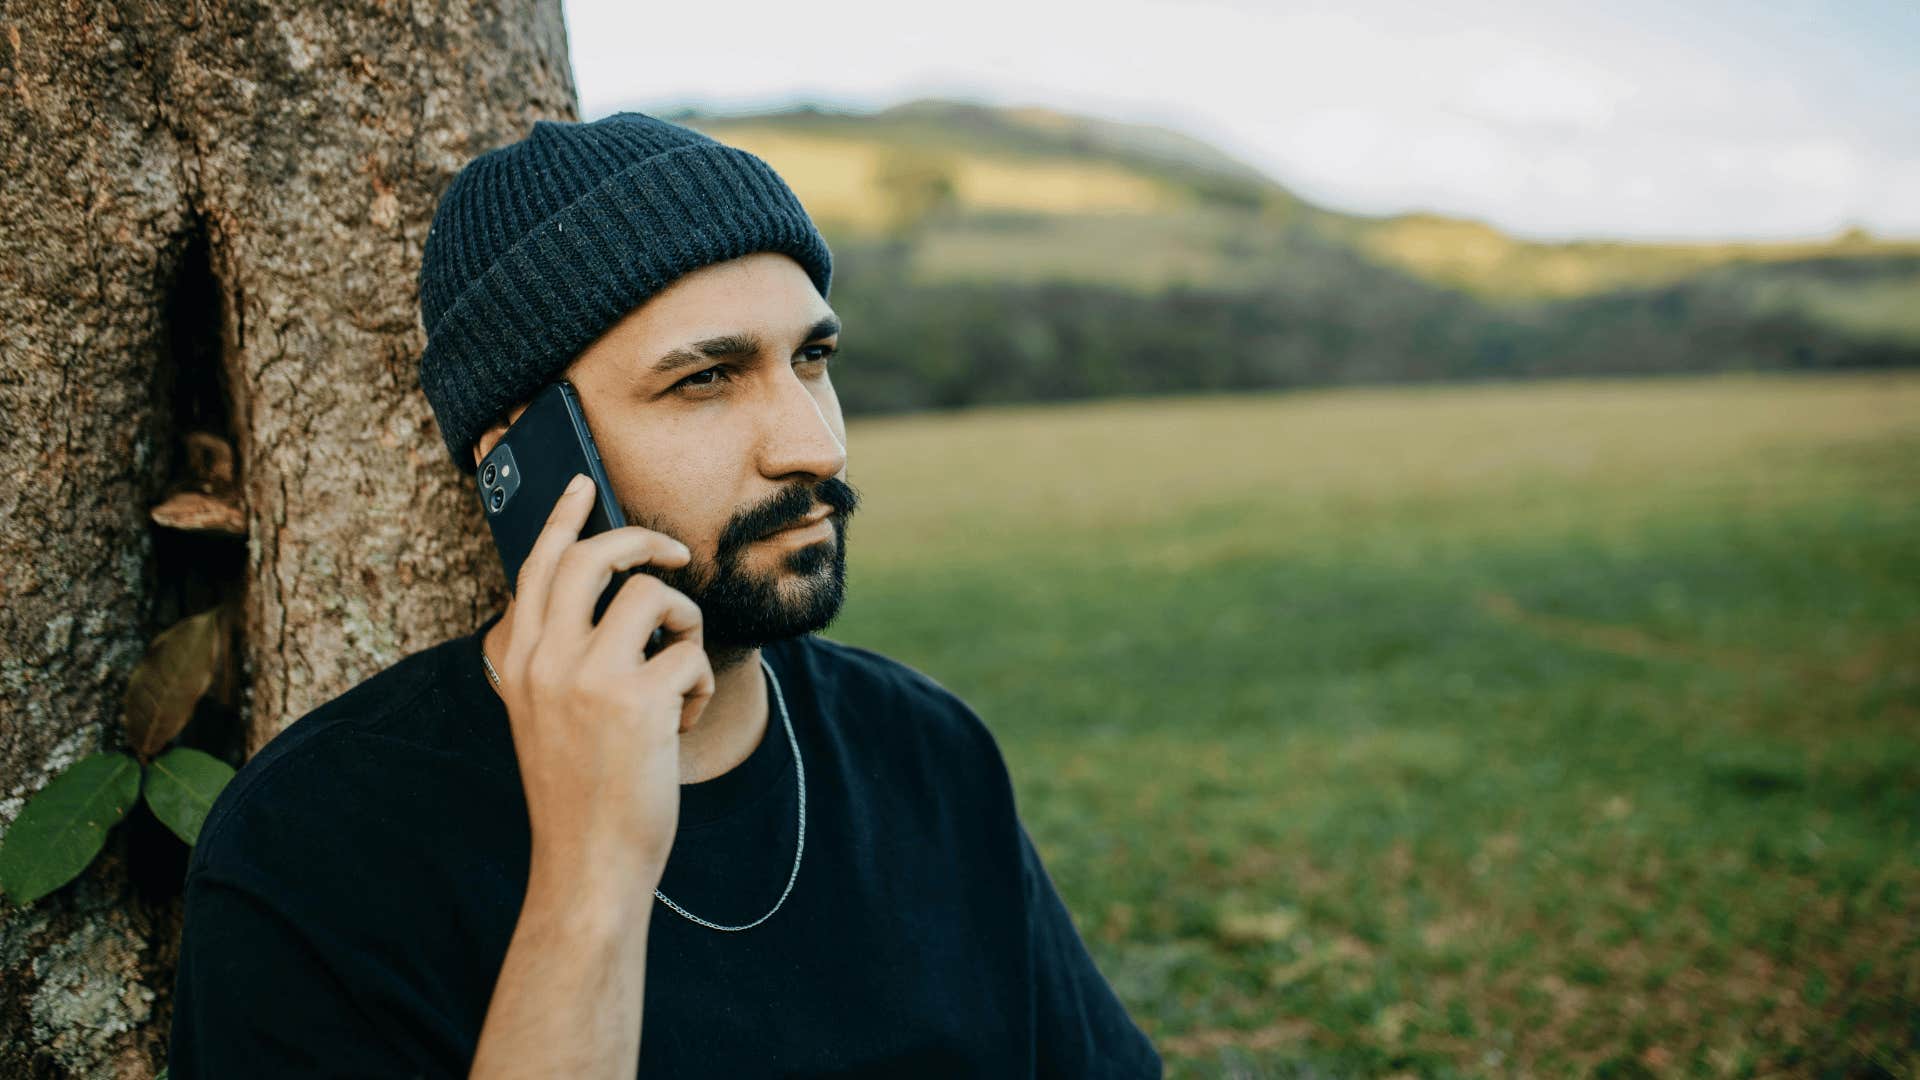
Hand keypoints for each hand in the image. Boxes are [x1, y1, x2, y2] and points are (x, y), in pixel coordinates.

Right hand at [485, 473, 712, 891]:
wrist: (588, 863)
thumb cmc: (579, 790)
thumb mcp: (545, 714)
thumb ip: (561, 657)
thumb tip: (614, 594)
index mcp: (519, 660)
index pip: (538, 567)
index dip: (564, 519)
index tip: (585, 483)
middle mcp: (546, 659)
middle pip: (597, 558)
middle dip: (645, 544)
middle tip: (676, 557)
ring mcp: (588, 676)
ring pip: (654, 597)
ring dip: (685, 627)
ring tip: (680, 676)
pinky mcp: (638, 699)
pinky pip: (690, 653)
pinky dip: (700, 686)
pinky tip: (682, 725)